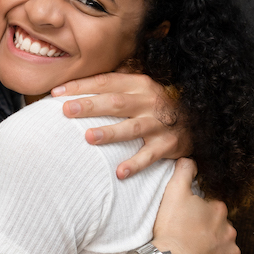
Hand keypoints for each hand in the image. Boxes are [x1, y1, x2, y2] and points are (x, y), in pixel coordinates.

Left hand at [52, 72, 191, 178]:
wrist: (197, 120)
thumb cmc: (155, 105)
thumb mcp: (138, 89)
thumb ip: (111, 87)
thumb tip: (70, 91)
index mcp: (138, 84)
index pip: (105, 82)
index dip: (80, 86)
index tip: (56, 92)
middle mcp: (148, 101)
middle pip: (115, 102)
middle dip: (90, 106)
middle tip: (66, 110)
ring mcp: (158, 123)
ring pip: (132, 128)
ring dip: (110, 133)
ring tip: (89, 138)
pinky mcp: (168, 145)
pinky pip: (150, 156)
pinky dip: (135, 164)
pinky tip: (120, 172)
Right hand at [151, 158, 238, 253]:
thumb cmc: (172, 228)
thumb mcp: (174, 192)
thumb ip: (184, 172)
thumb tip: (190, 159)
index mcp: (219, 211)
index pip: (212, 207)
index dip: (198, 212)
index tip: (185, 219)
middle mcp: (231, 231)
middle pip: (219, 228)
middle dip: (207, 231)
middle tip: (187, 235)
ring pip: (223, 248)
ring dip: (211, 249)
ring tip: (191, 252)